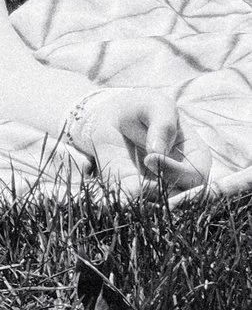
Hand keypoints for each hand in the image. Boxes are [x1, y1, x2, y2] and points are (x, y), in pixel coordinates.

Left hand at [73, 87, 202, 198]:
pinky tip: (116, 197)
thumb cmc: (143, 108)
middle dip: (162, 194)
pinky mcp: (133, 190)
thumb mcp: (156, 105)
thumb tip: (158, 151)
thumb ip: (162, 124)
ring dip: (144, 201)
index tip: (151, 158)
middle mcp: (181, 178)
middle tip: (140, 184)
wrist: (113, 115)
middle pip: (182, 198)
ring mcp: (158, 186)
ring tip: (127, 189)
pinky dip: (125, 202)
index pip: (196, 175)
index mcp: (195, 157)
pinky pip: (132, 202)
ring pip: (158, 205)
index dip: (178, 171)